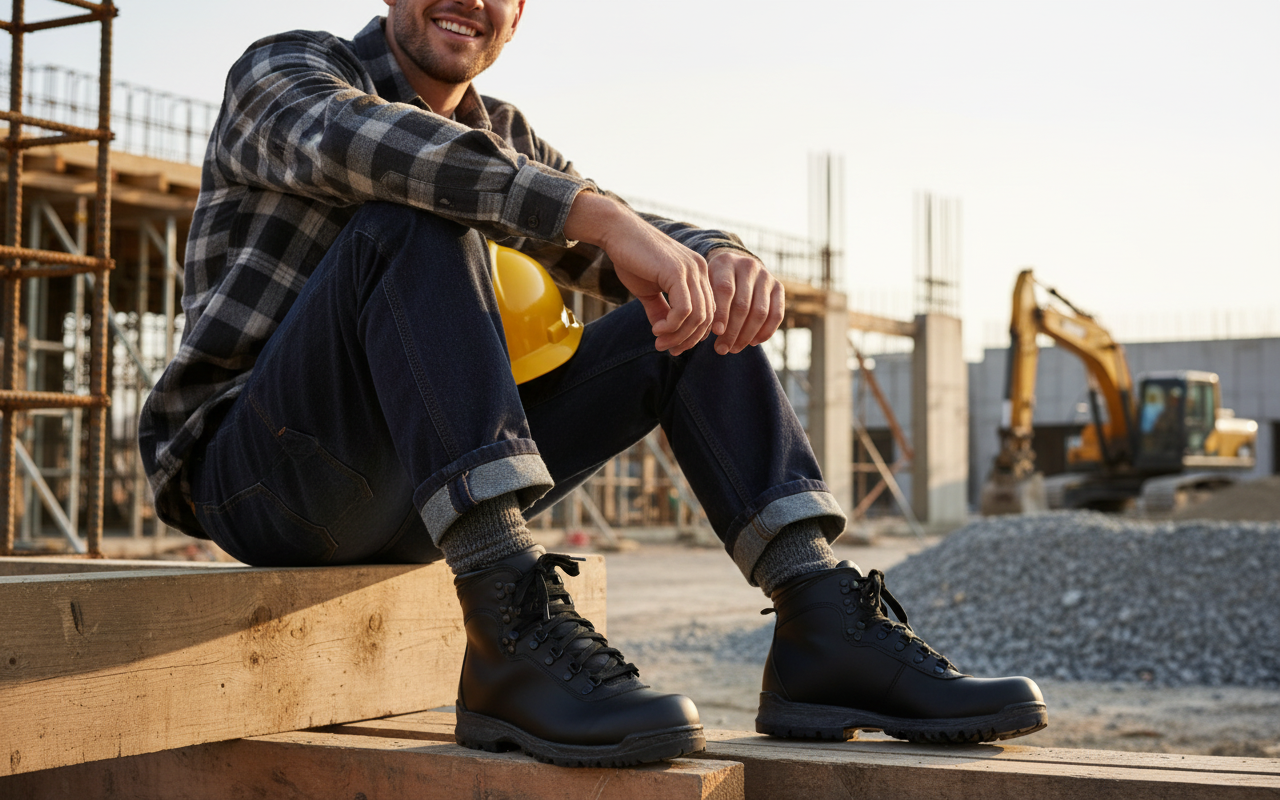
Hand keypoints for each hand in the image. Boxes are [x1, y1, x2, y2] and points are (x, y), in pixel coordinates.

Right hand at [564, 192, 714, 354]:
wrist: (617, 233)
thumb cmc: (632, 258)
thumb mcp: (649, 290)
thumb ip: (660, 310)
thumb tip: (664, 332)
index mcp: (698, 273)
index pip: (708, 313)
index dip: (692, 335)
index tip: (671, 345)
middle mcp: (700, 270)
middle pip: (706, 318)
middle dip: (686, 339)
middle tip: (665, 348)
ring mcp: (692, 269)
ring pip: (697, 317)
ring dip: (678, 335)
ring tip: (659, 340)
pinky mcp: (678, 271)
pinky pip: (685, 309)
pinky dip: (672, 325)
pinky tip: (657, 328)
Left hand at [707, 248, 783, 354]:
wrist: (735, 266)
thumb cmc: (713, 281)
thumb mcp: (705, 285)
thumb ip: (707, 304)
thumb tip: (709, 334)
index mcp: (726, 262)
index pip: (725, 290)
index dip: (722, 313)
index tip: (716, 333)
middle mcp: (748, 266)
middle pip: (743, 304)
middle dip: (732, 331)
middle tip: (722, 349)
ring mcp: (766, 276)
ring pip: (760, 312)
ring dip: (747, 335)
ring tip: (734, 349)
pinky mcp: (778, 287)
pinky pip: (777, 314)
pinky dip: (766, 332)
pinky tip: (752, 342)